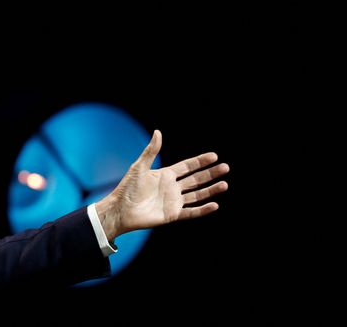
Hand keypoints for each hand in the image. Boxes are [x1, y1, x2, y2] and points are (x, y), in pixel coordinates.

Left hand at [96, 130, 228, 240]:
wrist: (120, 210)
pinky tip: (214, 205)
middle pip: (196, 179)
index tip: (214, 156)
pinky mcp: (172, 215)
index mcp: (165, 175)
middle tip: (226, 168)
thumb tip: (158, 131)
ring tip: (225, 184)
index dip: (201, 161)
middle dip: (210, 174)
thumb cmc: (127, 188)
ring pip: (197, 195)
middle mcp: (172, 188)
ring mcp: (173, 202)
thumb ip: (151, 151)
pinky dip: (203, 210)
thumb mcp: (139, 167)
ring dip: (211, 190)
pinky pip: (191, 212)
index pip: (188, 166)